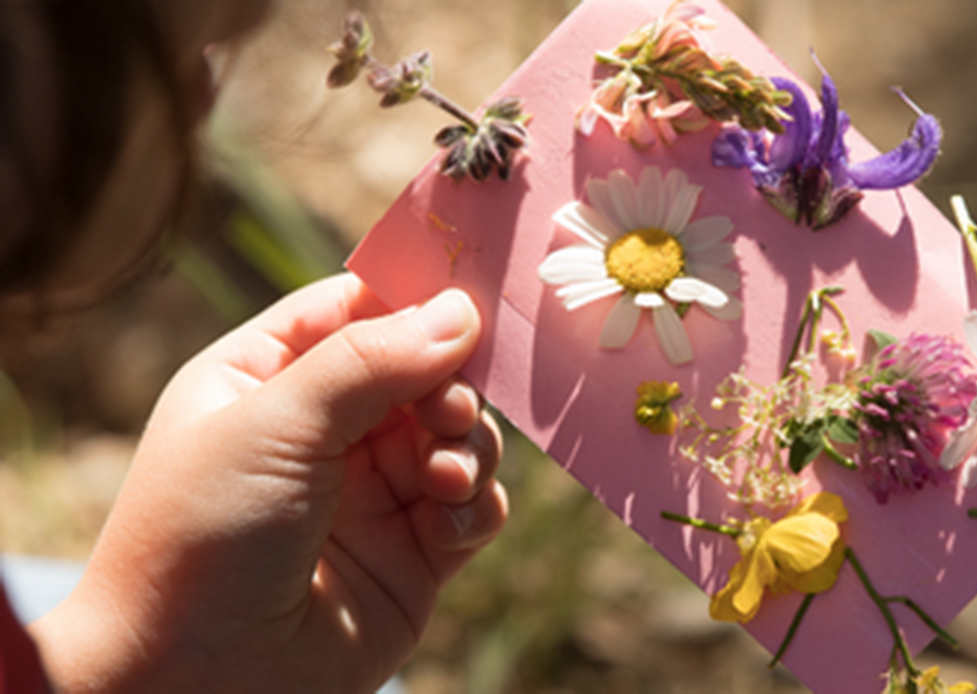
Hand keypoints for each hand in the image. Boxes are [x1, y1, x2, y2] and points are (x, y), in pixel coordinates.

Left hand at [31, 274, 506, 692]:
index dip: (414, 300)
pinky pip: (472, 508)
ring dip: (470, 444)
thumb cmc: (203, 536)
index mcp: (272, 377)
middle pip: (422, 372)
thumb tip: (459, 310)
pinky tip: (448, 517)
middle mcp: (326, 429)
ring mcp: (372, 492)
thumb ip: (369, 360)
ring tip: (445, 473)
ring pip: (458, 436)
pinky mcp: (411, 554)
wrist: (193, 686)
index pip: (357, 310)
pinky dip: (477, 504)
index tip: (469, 297)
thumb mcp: (274, 423)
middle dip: (449, 384)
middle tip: (448, 411)